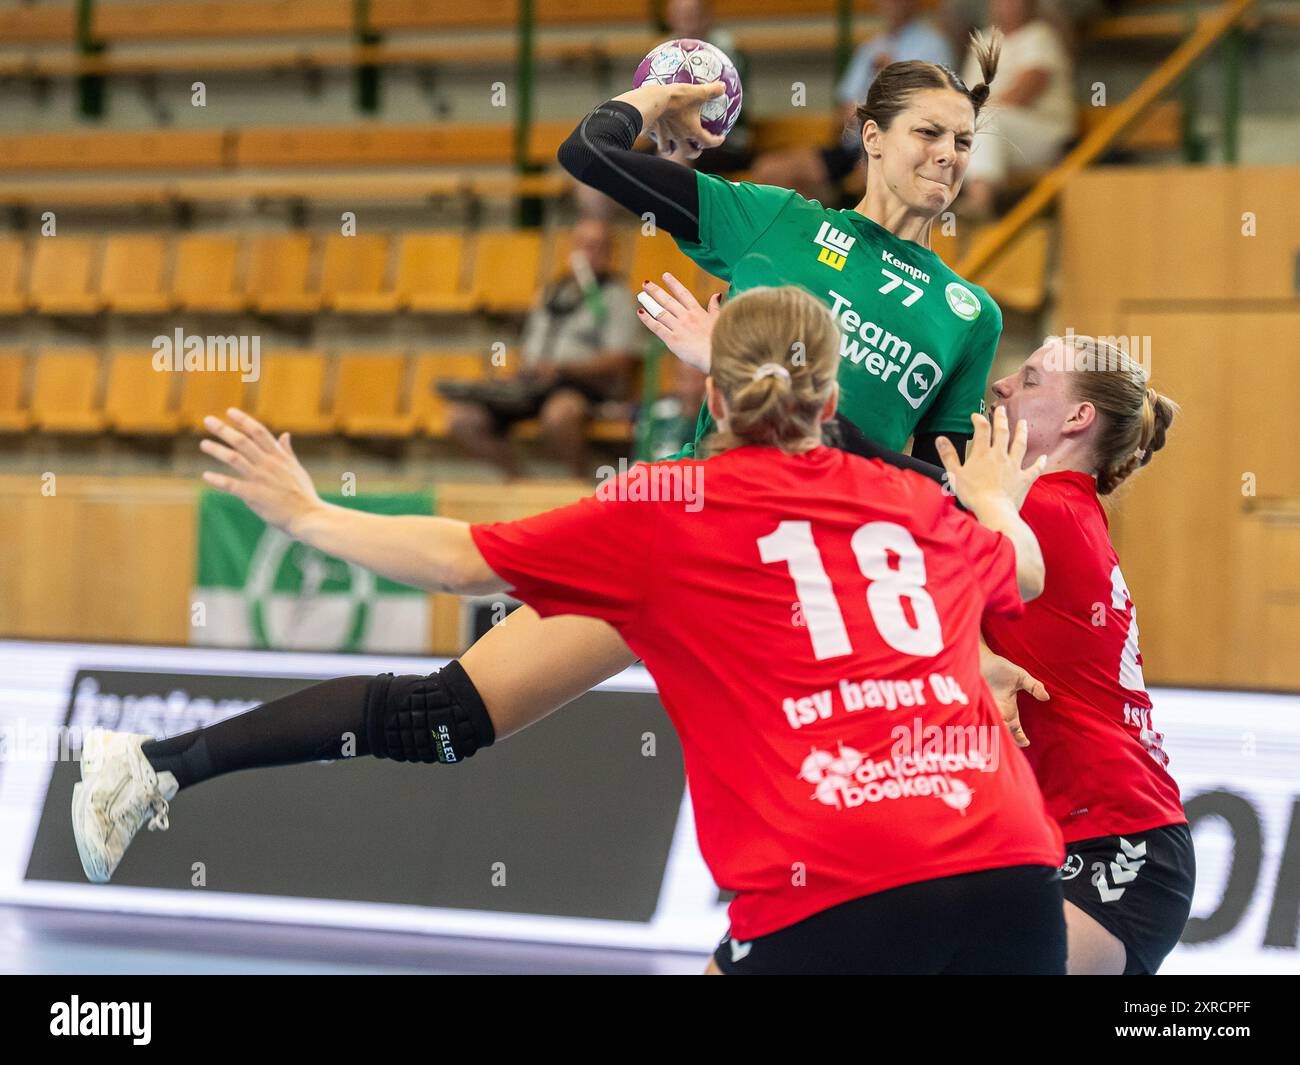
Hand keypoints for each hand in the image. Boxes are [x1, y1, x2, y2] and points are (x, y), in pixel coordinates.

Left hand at [200, 408, 322, 535]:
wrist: (309, 516)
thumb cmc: (304, 495)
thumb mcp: (298, 469)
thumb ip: (287, 452)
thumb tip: (285, 435)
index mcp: (279, 457)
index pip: (259, 432)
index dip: (244, 420)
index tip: (230, 411)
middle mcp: (268, 464)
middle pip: (243, 441)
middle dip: (224, 430)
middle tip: (208, 420)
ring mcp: (260, 479)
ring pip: (235, 459)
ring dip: (217, 450)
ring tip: (204, 444)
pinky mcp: (254, 495)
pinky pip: (232, 485)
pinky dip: (218, 480)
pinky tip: (206, 476)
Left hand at [637, 272, 721, 372]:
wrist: (719, 355)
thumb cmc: (721, 340)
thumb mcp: (719, 320)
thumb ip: (715, 307)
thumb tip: (717, 294)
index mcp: (698, 312)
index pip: (683, 293)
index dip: (673, 284)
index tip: (665, 275)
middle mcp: (686, 317)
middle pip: (668, 300)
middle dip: (656, 290)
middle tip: (646, 283)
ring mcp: (679, 327)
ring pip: (660, 311)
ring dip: (649, 302)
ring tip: (641, 295)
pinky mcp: (672, 340)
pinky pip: (657, 327)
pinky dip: (647, 319)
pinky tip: (640, 312)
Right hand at [645, 82, 726, 158]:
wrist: (653, 101)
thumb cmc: (677, 98)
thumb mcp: (697, 91)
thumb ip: (711, 90)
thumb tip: (723, 87)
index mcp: (692, 131)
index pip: (707, 142)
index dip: (716, 141)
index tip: (720, 138)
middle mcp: (679, 137)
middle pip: (688, 152)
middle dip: (694, 152)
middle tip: (697, 148)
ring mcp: (665, 136)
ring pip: (668, 149)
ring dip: (672, 149)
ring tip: (673, 145)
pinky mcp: (652, 131)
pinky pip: (653, 137)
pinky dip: (654, 136)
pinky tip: (653, 131)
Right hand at [934, 405, 1045, 512]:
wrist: (994, 509)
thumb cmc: (972, 494)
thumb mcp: (954, 474)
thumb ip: (948, 455)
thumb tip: (940, 439)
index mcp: (982, 454)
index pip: (982, 429)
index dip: (979, 419)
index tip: (976, 415)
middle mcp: (1000, 455)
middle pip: (1002, 432)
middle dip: (1002, 419)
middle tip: (1002, 409)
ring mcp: (1014, 466)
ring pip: (1020, 444)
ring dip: (1021, 432)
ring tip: (1023, 422)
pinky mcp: (1024, 478)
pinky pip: (1034, 469)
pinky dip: (1040, 463)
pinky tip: (1044, 457)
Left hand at [979, 645, 1047, 747]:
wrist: (981, 659)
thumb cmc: (1001, 668)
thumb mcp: (1021, 677)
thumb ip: (1033, 686)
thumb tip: (1046, 697)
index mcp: (1009, 712)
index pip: (1016, 732)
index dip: (1020, 739)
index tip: (1025, 742)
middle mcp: (997, 715)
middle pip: (1002, 735)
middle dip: (1005, 740)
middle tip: (1007, 738)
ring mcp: (985, 711)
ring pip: (989, 730)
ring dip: (992, 733)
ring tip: (996, 734)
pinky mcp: (974, 706)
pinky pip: (977, 720)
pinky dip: (979, 724)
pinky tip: (982, 725)